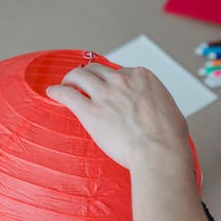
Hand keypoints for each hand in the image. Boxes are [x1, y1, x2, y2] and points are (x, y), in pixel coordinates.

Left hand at [46, 63, 191, 170]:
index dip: (110, 80)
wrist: (160, 151)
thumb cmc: (168, 138)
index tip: (106, 87)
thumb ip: (153, 103)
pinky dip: (57, 91)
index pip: (119, 71)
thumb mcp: (167, 108)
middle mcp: (122, 81)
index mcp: (142, 78)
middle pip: (96, 69)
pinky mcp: (91, 112)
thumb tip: (151, 110)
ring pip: (80, 75)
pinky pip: (67, 94)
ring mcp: (105, 95)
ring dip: (69, 79)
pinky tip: (52, 93)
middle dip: (87, 75)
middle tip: (80, 83)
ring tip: (64, 85)